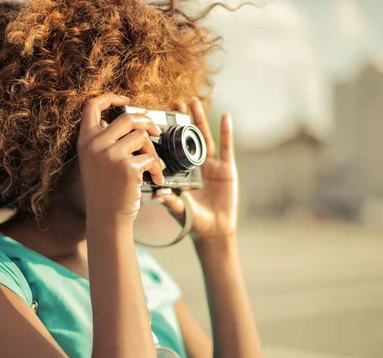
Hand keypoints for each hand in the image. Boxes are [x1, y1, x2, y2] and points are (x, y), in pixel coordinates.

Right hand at [77, 94, 164, 224]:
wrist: (107, 218)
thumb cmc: (105, 190)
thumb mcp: (95, 161)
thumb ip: (105, 140)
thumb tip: (129, 118)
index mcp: (85, 141)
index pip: (92, 105)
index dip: (111, 96)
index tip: (127, 99)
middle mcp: (95, 145)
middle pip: (128, 117)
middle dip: (147, 122)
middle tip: (156, 132)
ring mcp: (111, 155)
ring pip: (142, 137)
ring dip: (153, 151)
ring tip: (154, 166)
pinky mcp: (127, 167)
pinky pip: (150, 158)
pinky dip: (156, 169)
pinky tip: (155, 181)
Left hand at [155, 98, 237, 239]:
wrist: (214, 231)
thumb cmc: (193, 221)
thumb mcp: (179, 209)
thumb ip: (170, 201)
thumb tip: (155, 195)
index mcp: (180, 172)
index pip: (172, 149)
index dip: (167, 135)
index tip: (158, 120)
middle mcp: (194, 165)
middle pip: (187, 138)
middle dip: (182, 120)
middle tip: (175, 102)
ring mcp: (211, 165)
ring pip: (204, 137)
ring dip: (200, 119)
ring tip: (194, 102)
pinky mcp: (226, 168)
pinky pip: (226, 147)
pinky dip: (227, 132)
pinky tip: (226, 117)